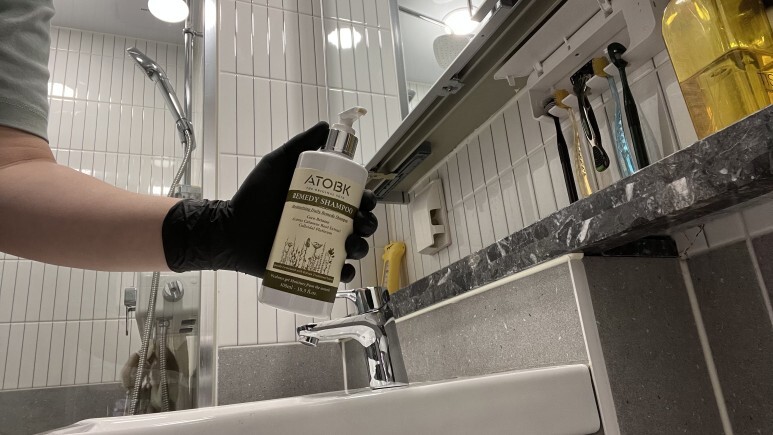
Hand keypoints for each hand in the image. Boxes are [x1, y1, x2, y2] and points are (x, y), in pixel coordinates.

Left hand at [162, 122, 377, 281]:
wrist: (230, 230)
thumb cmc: (253, 198)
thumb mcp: (277, 165)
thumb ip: (299, 145)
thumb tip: (325, 125)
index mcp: (323, 201)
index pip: (355, 200)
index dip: (366, 201)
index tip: (364, 202)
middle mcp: (325, 223)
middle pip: (359, 225)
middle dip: (367, 225)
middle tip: (358, 225)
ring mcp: (319, 247)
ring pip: (353, 249)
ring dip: (360, 248)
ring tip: (349, 247)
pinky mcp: (309, 269)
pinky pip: (334, 275)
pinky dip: (345, 275)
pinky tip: (344, 270)